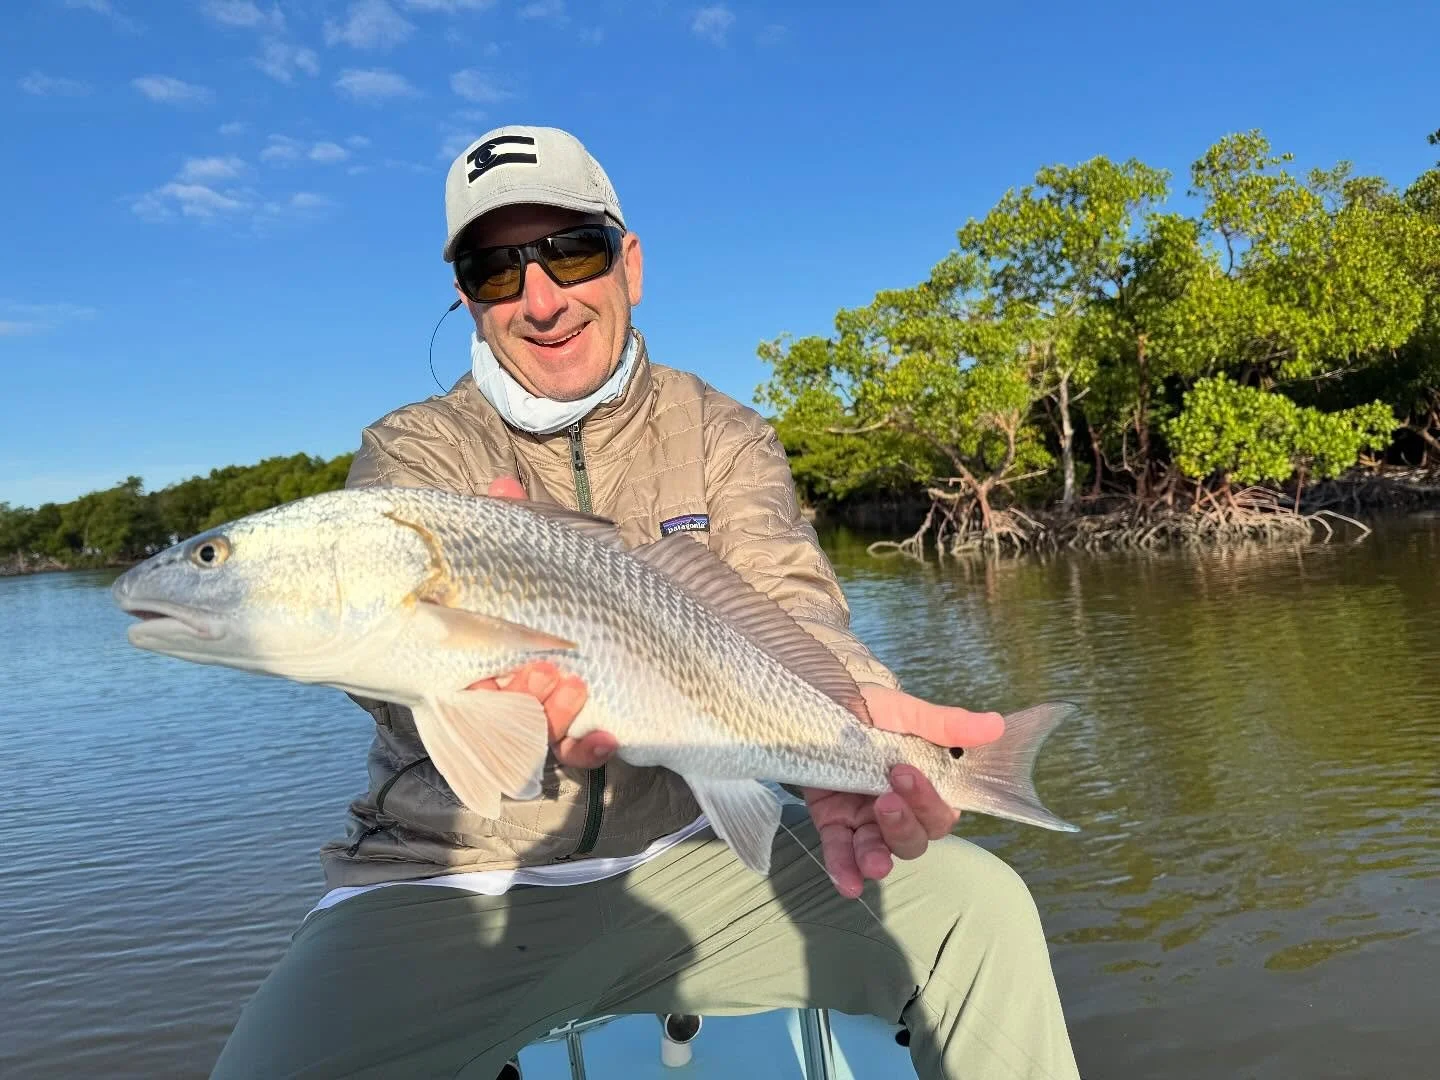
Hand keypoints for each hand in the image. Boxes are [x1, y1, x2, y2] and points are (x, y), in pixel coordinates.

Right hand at [469, 476, 616, 769]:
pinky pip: (580, 756)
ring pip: (537, 735)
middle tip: (542, 669)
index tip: (482, 670)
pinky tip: (609, 735)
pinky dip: (590, 750)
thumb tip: (503, 485)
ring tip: (574, 686)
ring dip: (551, 717)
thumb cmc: (593, 586)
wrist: (662, 624)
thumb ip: (525, 524)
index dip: (470, 682)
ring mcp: (555, 715)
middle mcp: (520, 689)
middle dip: (518, 694)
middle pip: (501, 710)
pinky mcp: (594, 733)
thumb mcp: (558, 553)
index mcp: (497, 650)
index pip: (466, 676)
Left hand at [803, 686, 1003, 897]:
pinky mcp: (833, 823)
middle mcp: (900, 807)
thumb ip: (945, 725)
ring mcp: (865, 818)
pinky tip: (848, 885)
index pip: (941, 810)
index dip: (930, 802)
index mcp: (924, 782)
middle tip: (885, 796)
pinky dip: (844, 870)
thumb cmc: (867, 706)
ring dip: (879, 858)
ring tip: (873, 860)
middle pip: (916, 837)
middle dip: (904, 823)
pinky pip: (840, 853)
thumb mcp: (903, 711)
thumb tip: (995, 724)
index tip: (908, 773)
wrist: (814, 703)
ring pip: (882, 851)